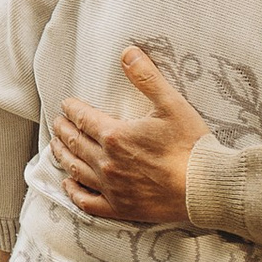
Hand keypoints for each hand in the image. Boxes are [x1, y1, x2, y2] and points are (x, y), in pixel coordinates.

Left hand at [52, 45, 207, 225]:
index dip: (72, 109)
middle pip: (75, 143)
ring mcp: (111, 188)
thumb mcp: (172, 104)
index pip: (83, 119)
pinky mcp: (120, 208)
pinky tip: (68, 183)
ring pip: (76, 169)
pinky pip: (87, 202)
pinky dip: (74, 192)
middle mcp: (107, 162)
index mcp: (116, 136)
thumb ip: (147, 78)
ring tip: (57, 146)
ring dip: (63, 155)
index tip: (67, 105)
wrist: (205, 188)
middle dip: (64, 129)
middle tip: (58, 122)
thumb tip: (128, 53)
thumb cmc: (192, 147)